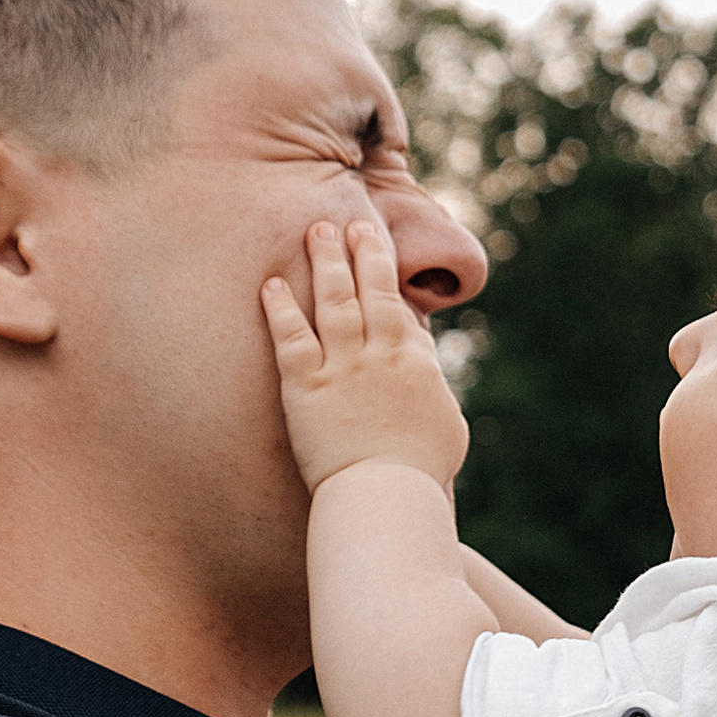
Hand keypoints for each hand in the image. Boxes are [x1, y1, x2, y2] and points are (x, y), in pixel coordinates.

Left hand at [263, 217, 469, 495]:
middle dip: (360, 251)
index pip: (397, 306)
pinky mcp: (307, 387)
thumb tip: (422, 360)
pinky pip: (291, 338)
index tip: (375, 246)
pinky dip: (280, 308)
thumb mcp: (447, 423)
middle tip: (349, 223)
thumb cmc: (420, 470)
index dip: (384, 273)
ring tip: (315, 230)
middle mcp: (379, 353)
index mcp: (414, 361)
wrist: (385, 494)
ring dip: (325, 262)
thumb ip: (431, 385)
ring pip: (333, 301)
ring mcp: (342, 367)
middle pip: (370, 289)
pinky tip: (270, 284)